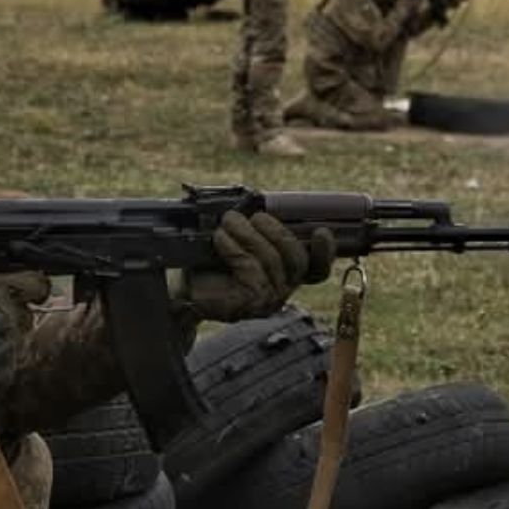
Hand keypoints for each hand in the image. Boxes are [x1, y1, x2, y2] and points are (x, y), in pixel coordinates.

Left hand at [184, 211, 335, 321]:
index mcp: (285, 276)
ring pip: (271, 260)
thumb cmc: (211, 262)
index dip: (325, 252)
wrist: (183, 288)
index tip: (322, 231)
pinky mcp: (248, 304)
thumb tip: (261, 205)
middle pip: (297, 260)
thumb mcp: (238, 241)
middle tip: (254, 217)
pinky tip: (221, 239)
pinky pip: (249, 268)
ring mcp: (267, 300)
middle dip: (276, 232)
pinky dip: (234, 247)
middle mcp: (282, 291)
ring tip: (228, 222)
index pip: (317, 270)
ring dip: (248, 235)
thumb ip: (257, 229)